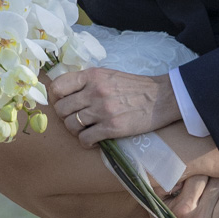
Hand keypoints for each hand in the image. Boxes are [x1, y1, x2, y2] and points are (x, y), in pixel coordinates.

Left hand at [48, 68, 180, 147]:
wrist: (162, 97)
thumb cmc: (133, 86)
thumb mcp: (108, 75)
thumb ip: (87, 81)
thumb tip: (64, 93)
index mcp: (92, 76)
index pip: (58, 87)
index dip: (56, 98)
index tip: (62, 103)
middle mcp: (94, 91)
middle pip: (61, 109)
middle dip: (65, 117)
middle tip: (75, 119)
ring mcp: (103, 110)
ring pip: (71, 125)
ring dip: (75, 131)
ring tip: (84, 130)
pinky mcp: (112, 127)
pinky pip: (85, 139)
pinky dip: (86, 142)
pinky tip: (93, 139)